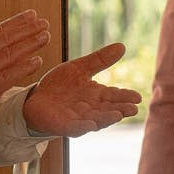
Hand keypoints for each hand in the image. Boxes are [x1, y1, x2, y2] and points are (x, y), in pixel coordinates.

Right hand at [0, 12, 49, 132]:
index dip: (15, 23)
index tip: (32, 15)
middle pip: (4, 40)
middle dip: (26, 30)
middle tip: (44, 22)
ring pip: (8, 55)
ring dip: (28, 45)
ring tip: (45, 37)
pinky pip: (7, 76)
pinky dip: (22, 68)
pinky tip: (37, 62)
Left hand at [24, 42, 141, 137]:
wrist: (35, 99)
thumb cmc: (60, 85)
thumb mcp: (80, 68)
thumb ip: (100, 60)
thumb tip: (122, 46)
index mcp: (96, 95)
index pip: (114, 95)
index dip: (125, 97)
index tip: (137, 97)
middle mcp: (91, 109)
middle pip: (109, 109)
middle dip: (121, 109)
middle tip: (133, 108)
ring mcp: (78, 119)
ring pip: (96, 119)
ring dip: (106, 119)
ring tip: (118, 115)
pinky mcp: (63, 125)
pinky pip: (75, 128)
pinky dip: (83, 126)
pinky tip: (91, 124)